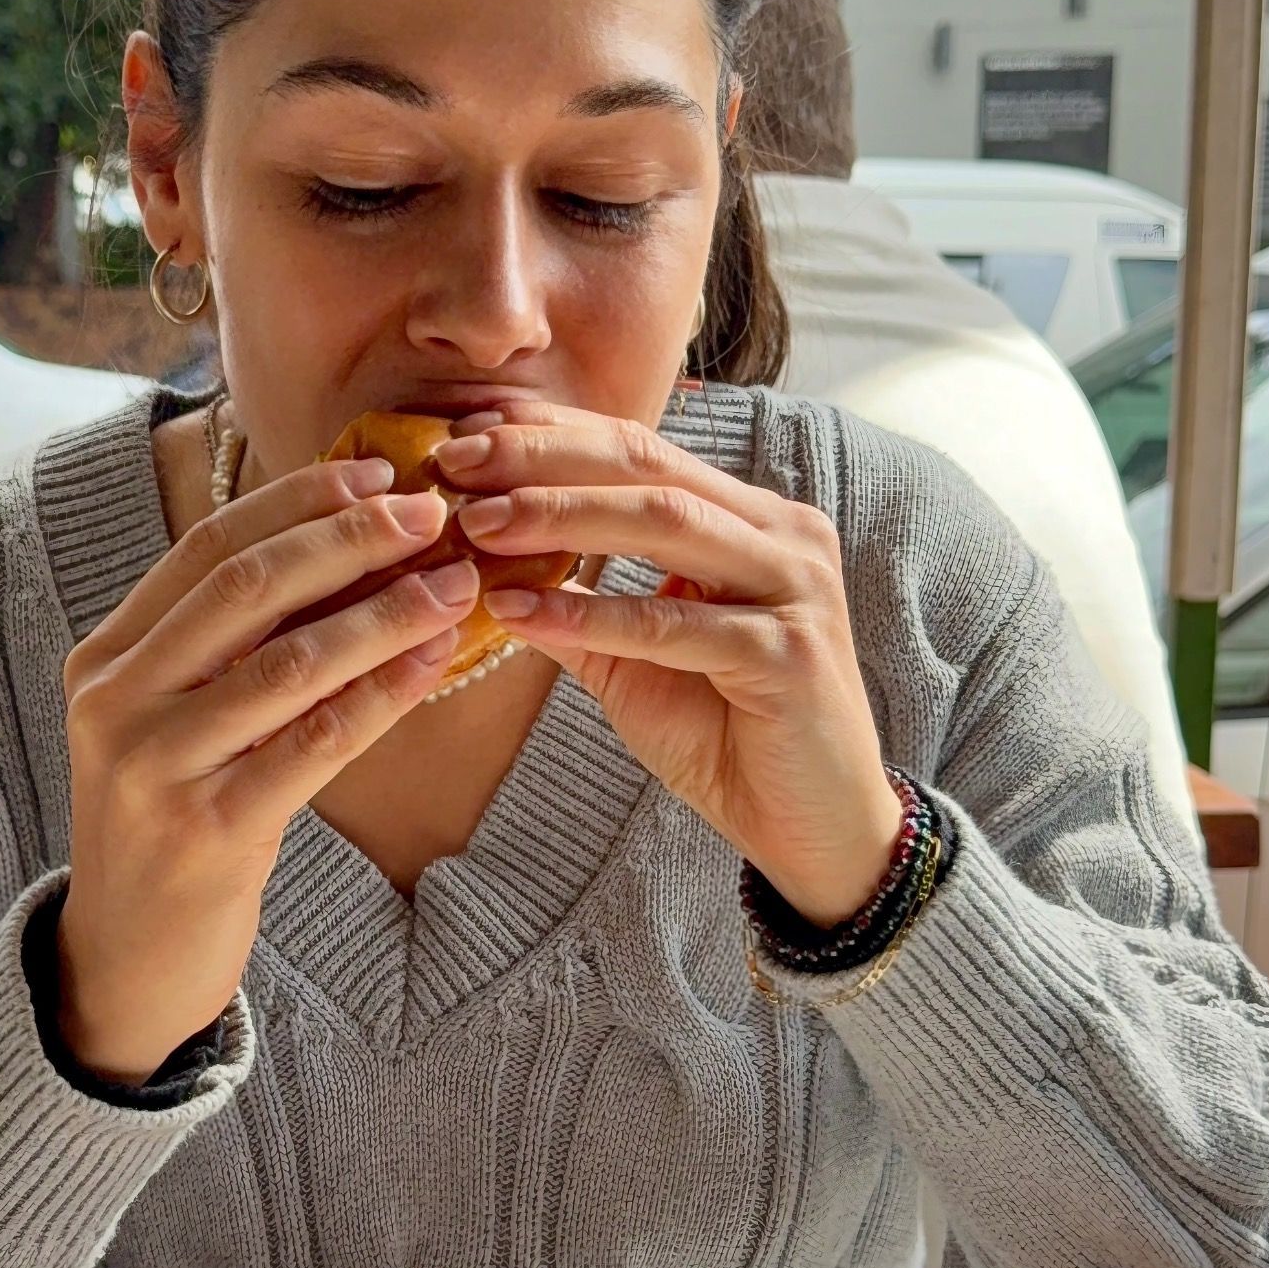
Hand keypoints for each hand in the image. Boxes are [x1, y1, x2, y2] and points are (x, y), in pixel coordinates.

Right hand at [58, 455, 480, 1082]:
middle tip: (431, 517)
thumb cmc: (171, 824)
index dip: (297, 502)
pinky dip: (382, 697)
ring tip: (454, 587)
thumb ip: (229, 648)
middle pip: (245, 589)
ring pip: (287, 664)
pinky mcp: (206, 831)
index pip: (208, 548)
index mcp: (106, 656)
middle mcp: (117, 701)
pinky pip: (313, 746)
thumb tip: (345, 549)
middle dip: (347, 541)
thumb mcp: (175, 722)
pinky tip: (435, 664)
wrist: (124, 959)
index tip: (376, 473)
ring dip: (382, 617)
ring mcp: (154, 768)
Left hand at [436, 404, 903, 925]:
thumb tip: (488, 570)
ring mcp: (794, 589)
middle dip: (544, 460)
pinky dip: (592, 614)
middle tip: (457, 466)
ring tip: (480, 525)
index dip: (552, 439)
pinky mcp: (788, 655)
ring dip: (561, 518)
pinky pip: (672, 624)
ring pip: (665, 524)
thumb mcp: (637, 665)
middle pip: (649, 469)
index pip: (642, 452)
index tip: (465, 440)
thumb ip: (578, 613)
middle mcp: (782, 537)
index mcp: (750, 522)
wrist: (811, 829)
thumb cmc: (728, 739)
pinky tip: (523, 611)